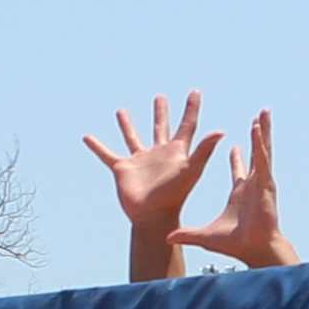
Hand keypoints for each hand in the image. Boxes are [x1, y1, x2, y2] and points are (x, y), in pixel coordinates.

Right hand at [83, 93, 224, 247]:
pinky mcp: (123, 169)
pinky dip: (97, 147)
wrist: (153, 216)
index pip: (187, 125)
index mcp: (177, 152)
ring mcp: (140, 161)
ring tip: (121, 111)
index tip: (195, 92)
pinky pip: (107, 154)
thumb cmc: (175, 196)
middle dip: (161, 112)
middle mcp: (159, 154)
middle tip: (161, 97)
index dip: (192, 109)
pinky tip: (87, 138)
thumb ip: (205, 150)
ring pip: (133, 137)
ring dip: (127, 125)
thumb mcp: (192, 170)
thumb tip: (221, 131)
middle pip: (160, 127)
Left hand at [179, 104, 288, 266]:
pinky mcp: (264, 184)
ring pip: (262, 151)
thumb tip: (168, 238)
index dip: (238, 160)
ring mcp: (260, 182)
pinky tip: (258, 129)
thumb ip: (187, 234)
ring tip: (263, 112)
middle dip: (256, 135)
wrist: (255, 250)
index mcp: (241, 192)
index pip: (239, 171)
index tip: (234, 147)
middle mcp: (252, 184)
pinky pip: (262, 159)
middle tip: (257, 118)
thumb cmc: (236, 244)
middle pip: (254, 154)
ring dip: (263, 131)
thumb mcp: (206, 236)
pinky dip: (260, 144)